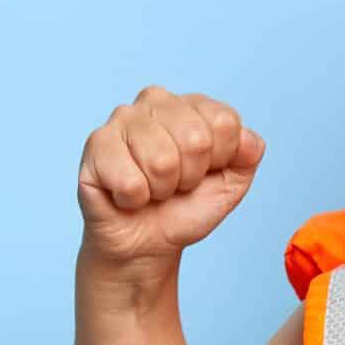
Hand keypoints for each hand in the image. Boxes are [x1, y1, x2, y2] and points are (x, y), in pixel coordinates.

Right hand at [76, 87, 265, 274]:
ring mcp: (123, 118)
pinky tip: (126, 195)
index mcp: (192, 104)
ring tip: (151, 189)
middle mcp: (156, 101)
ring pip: (162, 160)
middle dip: (190, 177)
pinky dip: (134, 200)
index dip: (219, 160)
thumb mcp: (230, 183)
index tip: (203, 173)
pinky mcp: (96, 144)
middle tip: (175, 185)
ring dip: (161, 190)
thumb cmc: (185, 207)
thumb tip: (248, 140)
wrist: (146, 243)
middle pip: (196, 139)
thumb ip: (248, 155)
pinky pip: (130, 181)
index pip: (225, 122)